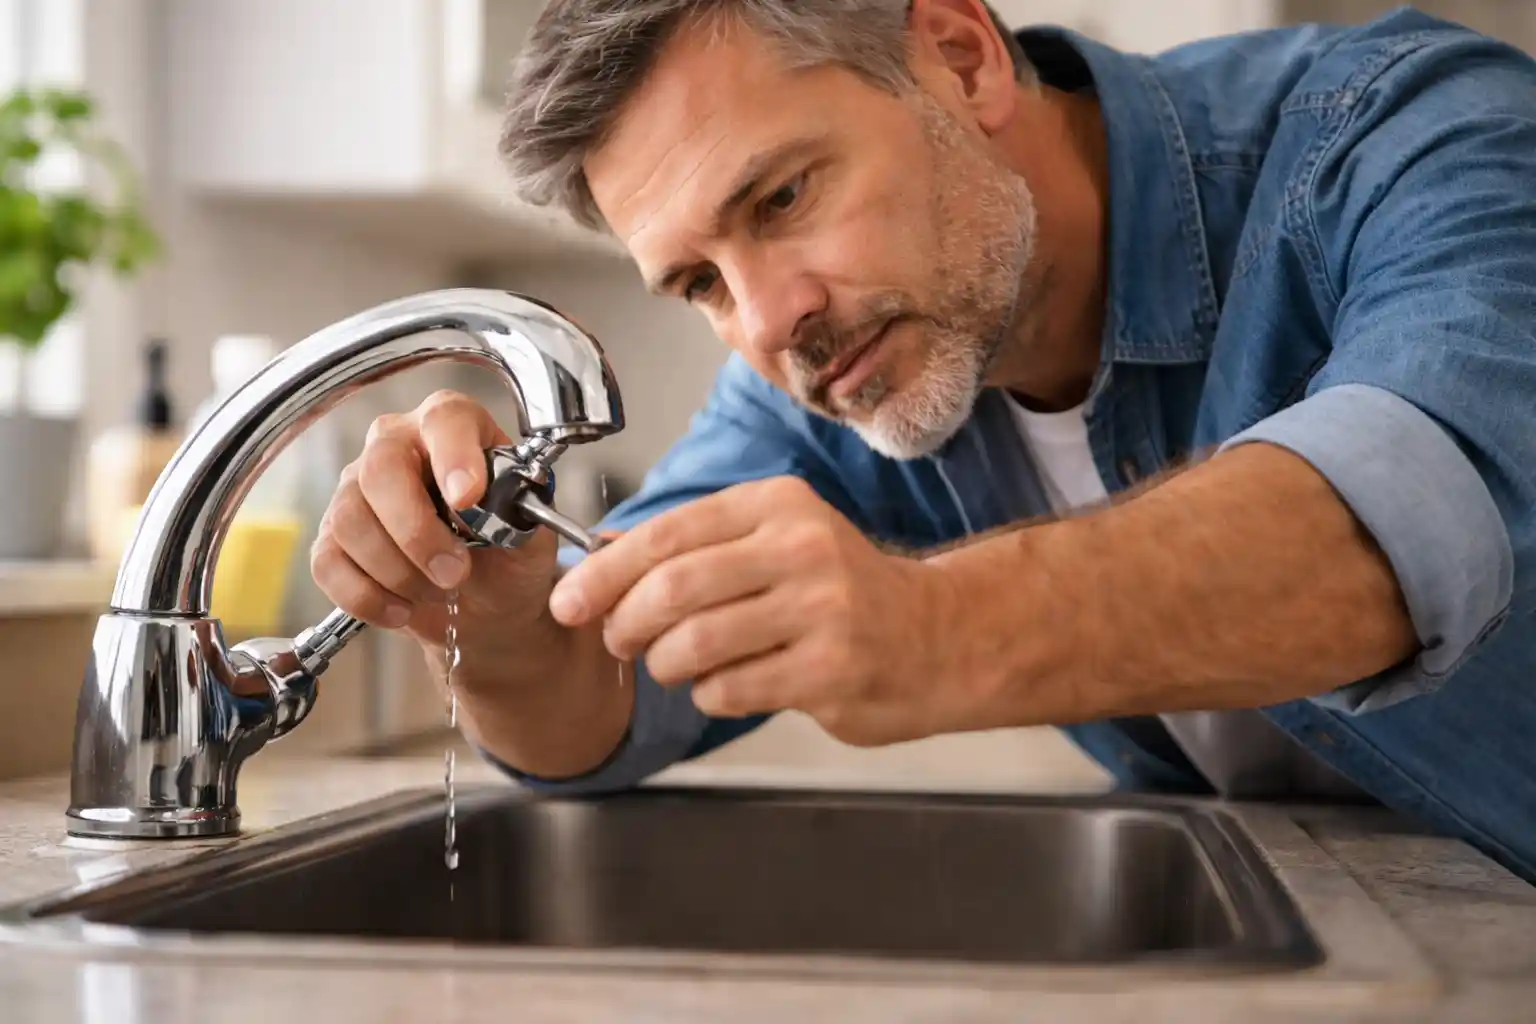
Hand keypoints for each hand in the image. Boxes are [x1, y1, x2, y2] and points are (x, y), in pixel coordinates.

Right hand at [310, 389, 560, 652]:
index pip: (445, 419)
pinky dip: (368, 597)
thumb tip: (483, 502)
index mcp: (454, 427)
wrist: (487, 604)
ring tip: (438, 591)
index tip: (468, 498)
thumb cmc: (508, 555)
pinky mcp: (333, 537)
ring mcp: (356, 488)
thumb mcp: (530, 532)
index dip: (454, 455)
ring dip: (399, 571)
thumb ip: (515, 510)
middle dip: (417, 531)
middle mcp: (397, 445)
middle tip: (455, 573)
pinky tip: (403, 609)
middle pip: (381, 468)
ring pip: (351, 519)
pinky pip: (329, 562)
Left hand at [547, 476, 966, 745]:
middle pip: (673, 589)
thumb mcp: (775, 539)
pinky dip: (708, 695)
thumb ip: (695, 545)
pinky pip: (730, 690)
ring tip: (673, 666)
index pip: (668, 533)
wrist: (936, 636)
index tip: (570, 601)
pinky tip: (727, 684)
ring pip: (695, 644)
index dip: (605, 572)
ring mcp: (821, 610)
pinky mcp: (830, 670)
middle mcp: (801, 548)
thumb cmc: (842, 589)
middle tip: (616, 641)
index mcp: (777, 505)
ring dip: (665, 665)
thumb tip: (599, 554)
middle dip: (624, 624)